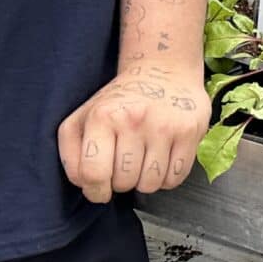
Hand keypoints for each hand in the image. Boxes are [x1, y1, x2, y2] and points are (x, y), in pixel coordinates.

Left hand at [59, 64, 210, 201]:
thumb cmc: (121, 100)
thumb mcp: (83, 117)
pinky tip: (161, 161)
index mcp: (102, 117)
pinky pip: (176, 177)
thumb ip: (72, 153)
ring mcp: (165, 126)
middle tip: (123, 167)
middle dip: (121, 183)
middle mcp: (134, 120)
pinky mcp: (190, 132)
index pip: (93, 173)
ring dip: (145, 181)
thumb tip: (85, 184)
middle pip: (124, 182)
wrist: (163, 70)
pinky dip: (167, 178)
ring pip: (151, 183)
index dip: (94, 191)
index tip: (98, 190)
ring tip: (142, 163)